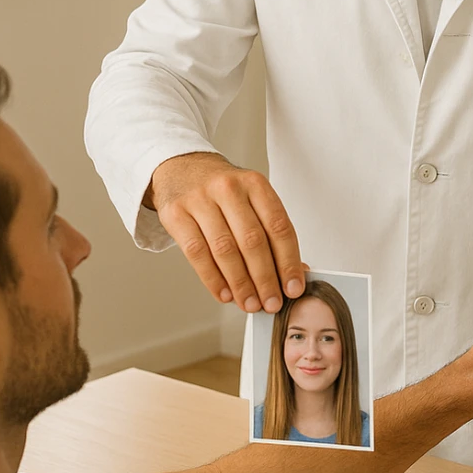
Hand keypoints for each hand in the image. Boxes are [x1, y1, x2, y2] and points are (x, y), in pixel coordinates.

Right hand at [148, 152, 304, 311]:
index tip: (293, 287)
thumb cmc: (222, 191)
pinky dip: (213, 279)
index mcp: (254, 184)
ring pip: (225, 250)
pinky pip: (197, 253)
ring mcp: (199, 200)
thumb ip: (272, 233)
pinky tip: (225, 294)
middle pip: (252, 240)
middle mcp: (228, 189)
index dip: (288, 261)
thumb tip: (295, 273)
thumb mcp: (251, 200)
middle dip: (265, 278)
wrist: (181, 169)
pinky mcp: (176, 214)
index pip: (278, 227)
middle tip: (272, 303)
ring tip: (250, 303)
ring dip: (241, 284)